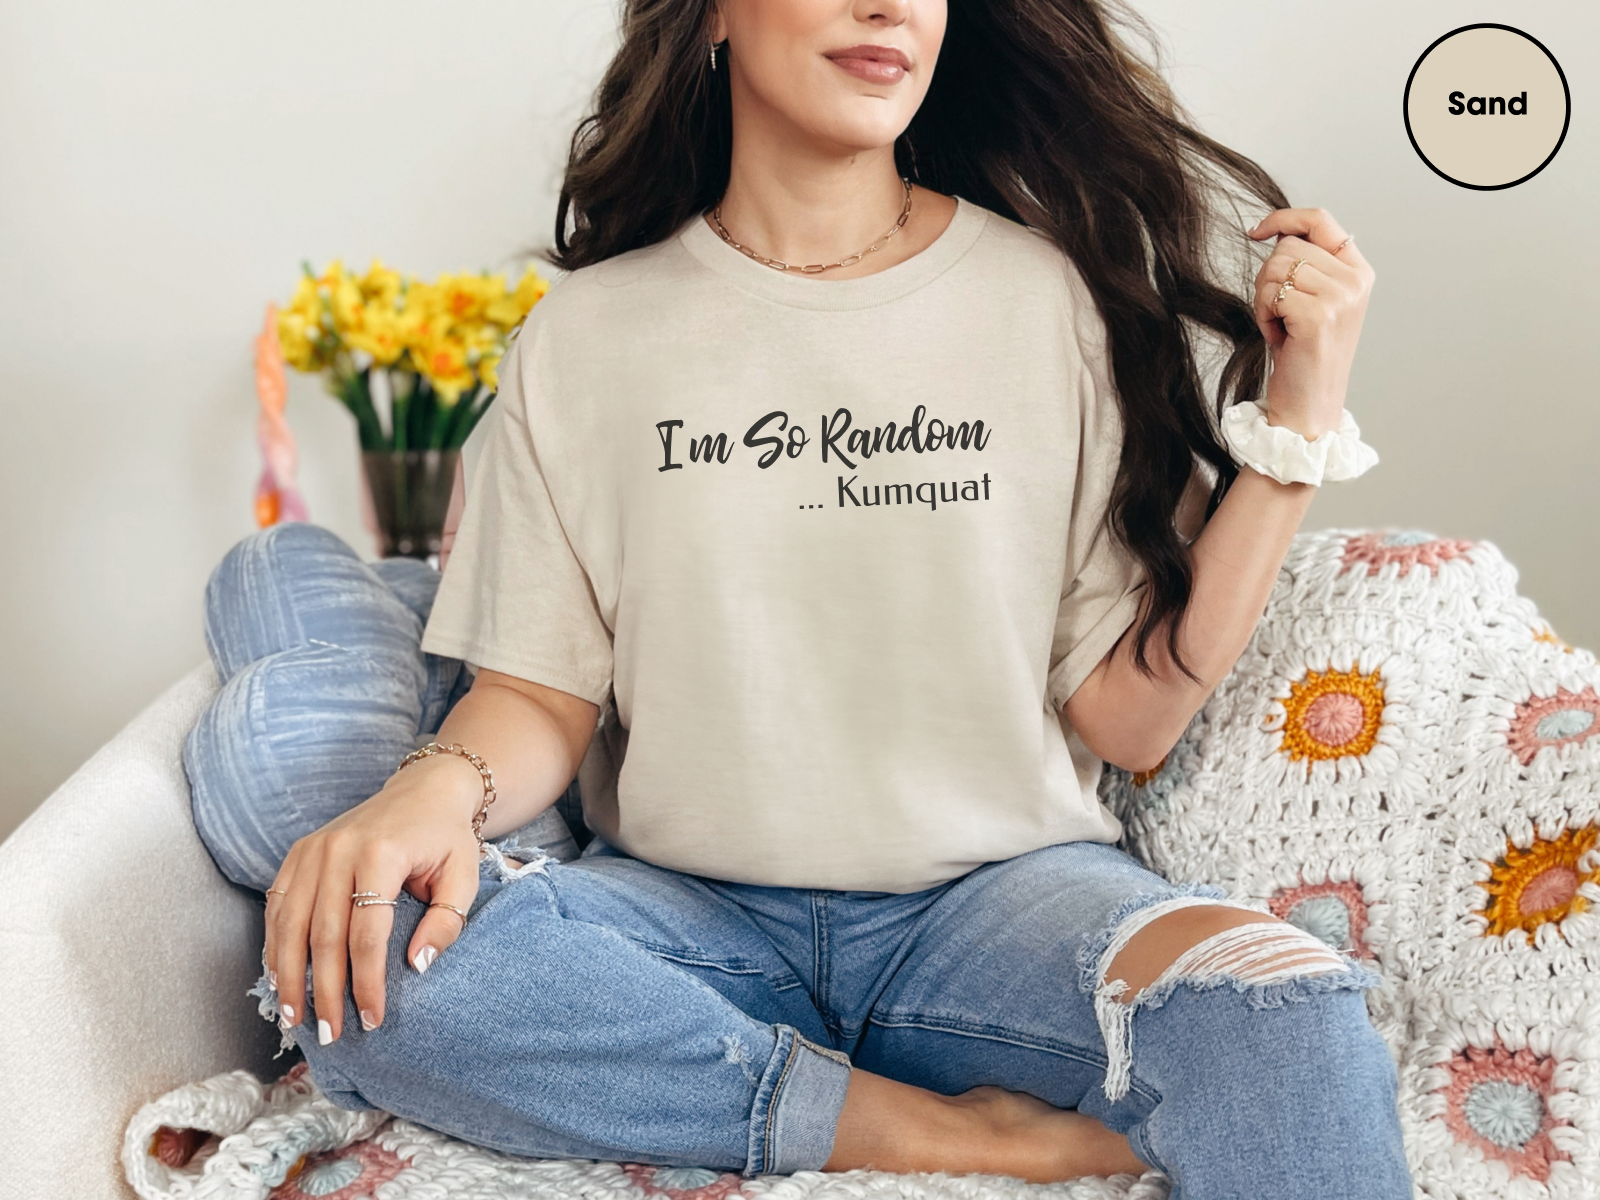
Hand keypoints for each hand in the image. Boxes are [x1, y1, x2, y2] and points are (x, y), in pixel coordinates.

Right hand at [264, 753, 484, 1042]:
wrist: (424, 790)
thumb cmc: (446, 838)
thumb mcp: (463, 876)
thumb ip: (446, 922)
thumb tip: (417, 967)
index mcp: (381, 854)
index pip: (367, 933)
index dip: (367, 982)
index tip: (373, 1019)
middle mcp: (338, 850)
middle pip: (324, 935)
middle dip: (325, 990)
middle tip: (331, 1034)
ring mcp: (313, 849)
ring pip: (290, 924)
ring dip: (290, 976)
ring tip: (295, 1018)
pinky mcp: (299, 852)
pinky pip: (278, 905)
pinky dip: (275, 945)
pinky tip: (280, 978)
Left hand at [1248, 208, 1375, 438]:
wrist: (1310, 405)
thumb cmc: (1304, 355)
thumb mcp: (1314, 301)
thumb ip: (1308, 265)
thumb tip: (1276, 231)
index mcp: (1359, 271)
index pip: (1320, 219)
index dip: (1284, 218)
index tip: (1257, 232)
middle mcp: (1356, 280)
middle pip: (1288, 246)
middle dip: (1269, 278)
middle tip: (1279, 313)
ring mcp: (1341, 297)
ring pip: (1276, 268)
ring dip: (1265, 299)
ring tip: (1281, 327)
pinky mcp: (1319, 315)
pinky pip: (1271, 294)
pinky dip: (1264, 316)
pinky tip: (1279, 337)